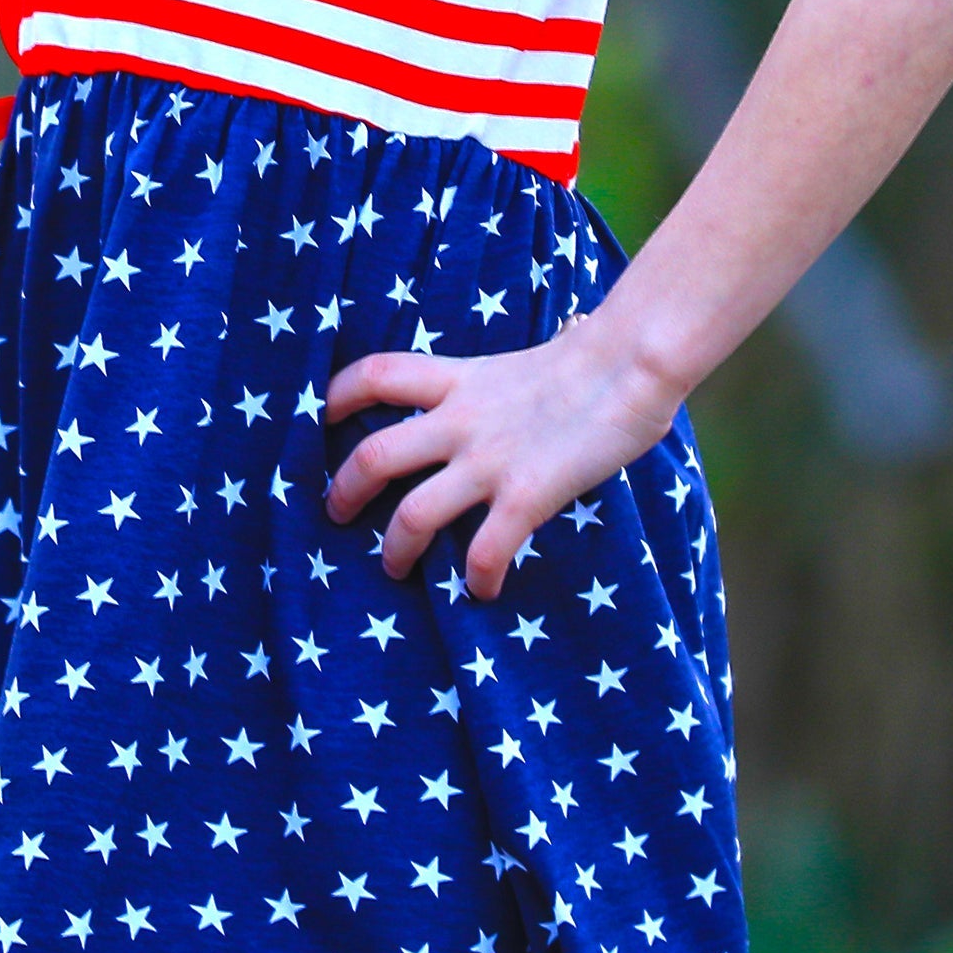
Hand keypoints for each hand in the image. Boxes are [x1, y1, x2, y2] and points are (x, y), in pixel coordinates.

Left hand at [323, 312, 682, 598]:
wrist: (630, 363)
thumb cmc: (591, 362)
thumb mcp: (515, 367)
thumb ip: (488, 393)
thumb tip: (486, 413)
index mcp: (459, 380)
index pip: (376, 375)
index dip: (337, 396)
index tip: (321, 419)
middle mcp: (461, 421)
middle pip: (373, 456)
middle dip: (343, 492)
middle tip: (336, 514)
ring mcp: (490, 461)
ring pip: (412, 515)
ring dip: (394, 550)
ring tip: (394, 568)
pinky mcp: (524, 495)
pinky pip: (484, 551)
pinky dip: (477, 578)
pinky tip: (482, 590)